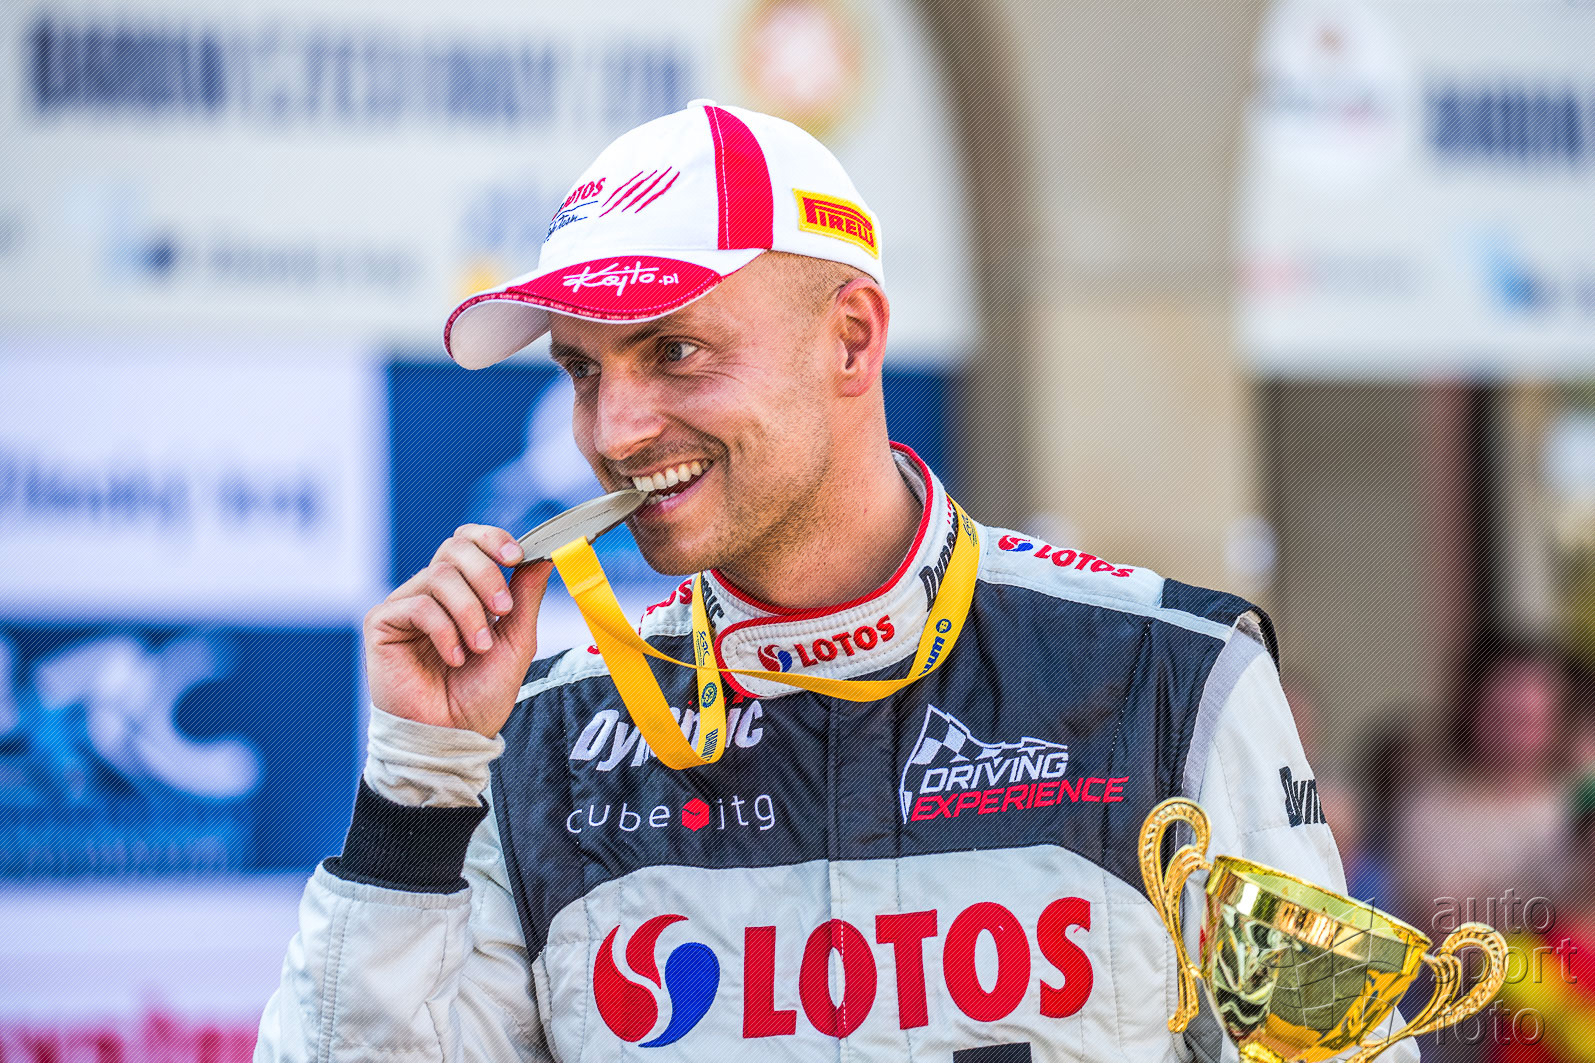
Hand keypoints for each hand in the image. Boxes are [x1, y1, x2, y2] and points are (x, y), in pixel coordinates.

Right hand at [363, 525, 551, 737]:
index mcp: (463, 591)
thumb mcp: (516, 641)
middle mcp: (432, 593)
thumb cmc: (481, 695)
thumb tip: (541, 556)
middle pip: (454, 549)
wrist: (454, 736)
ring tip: (478, 648)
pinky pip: (418, 605)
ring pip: (439, 576)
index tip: (517, 555)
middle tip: (502, 611)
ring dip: (469, 613)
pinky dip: (444, 630)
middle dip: (486, 575)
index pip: (469, 541)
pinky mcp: (382, 624)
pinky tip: (453, 657)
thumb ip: (525, 597)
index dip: (492, 539)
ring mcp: (406, 606)